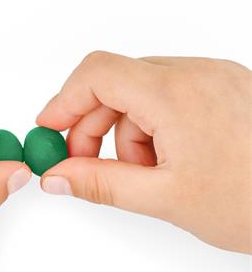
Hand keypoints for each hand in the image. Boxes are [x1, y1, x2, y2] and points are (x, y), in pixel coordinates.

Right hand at [37, 52, 250, 252]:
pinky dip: (154, 129)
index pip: (97, 74)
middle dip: (93, 127)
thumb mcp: (164, 197)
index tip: (49, 129)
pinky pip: (168, 99)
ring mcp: (212, 79)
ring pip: (141, 95)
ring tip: (148, 174)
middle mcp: (196, 74)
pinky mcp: (222, 91)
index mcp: (177, 93)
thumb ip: (100, 184)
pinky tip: (168, 162)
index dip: (64, 101)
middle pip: (116, 85)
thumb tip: (57, 177)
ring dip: (128, 135)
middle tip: (87, 166)